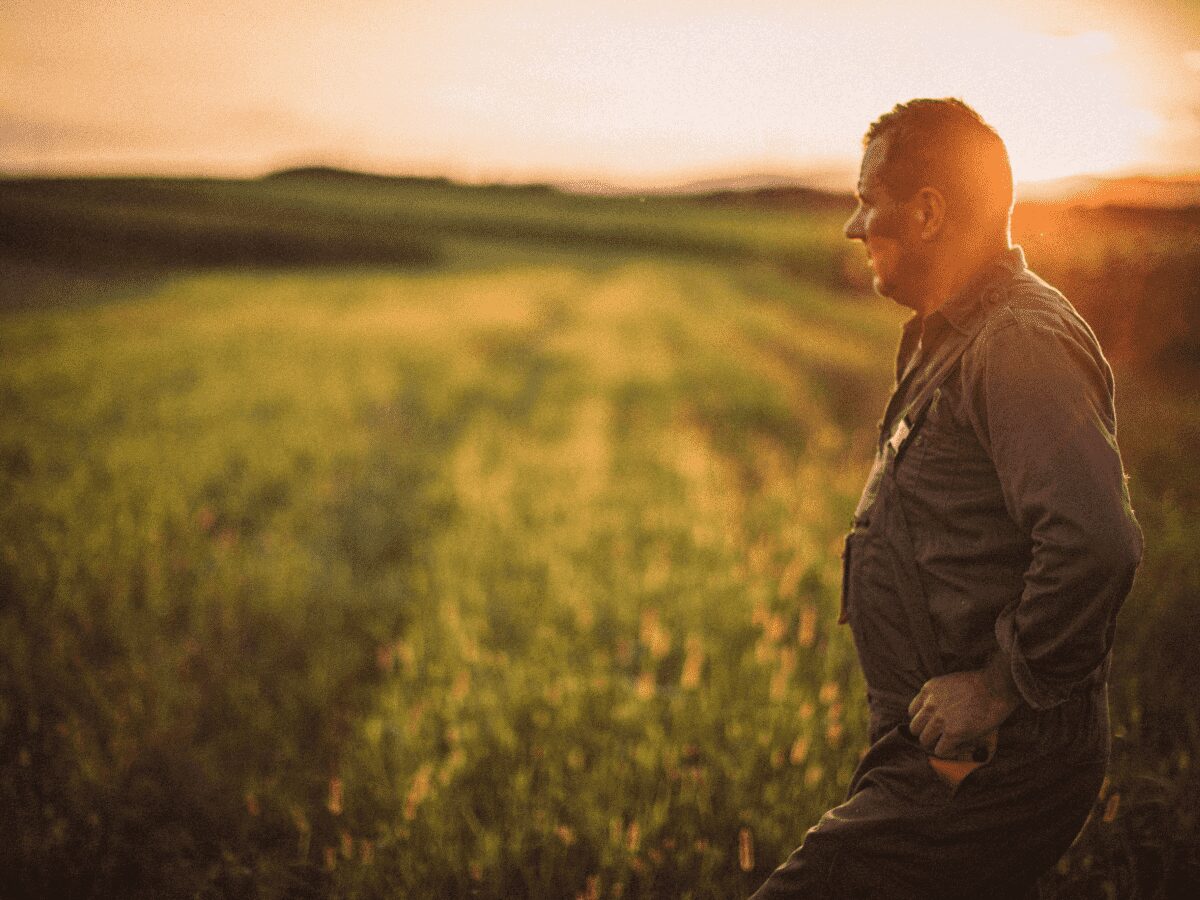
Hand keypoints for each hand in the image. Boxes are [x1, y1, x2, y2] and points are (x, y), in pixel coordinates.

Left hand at [907, 654, 1021, 758]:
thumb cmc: (980, 684)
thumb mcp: (950, 683)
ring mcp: (940, 719)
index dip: (924, 720)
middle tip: (942, 736)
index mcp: (928, 689)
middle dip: (928, 733)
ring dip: (937, 744)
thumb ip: (939, 696)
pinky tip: (960, 746)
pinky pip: (940, 751)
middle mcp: (930, 704)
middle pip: (915, 728)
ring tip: (952, 742)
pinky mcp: (953, 733)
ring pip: (925, 741)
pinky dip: (949, 752)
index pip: (912, 712)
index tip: (934, 724)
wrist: (997, 687)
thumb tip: (939, 714)